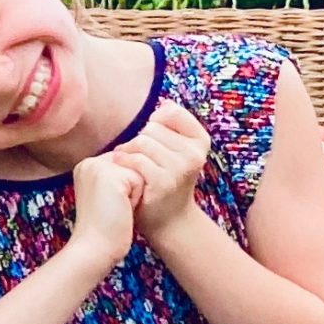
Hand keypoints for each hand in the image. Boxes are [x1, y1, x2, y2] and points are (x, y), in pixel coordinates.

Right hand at [65, 151, 140, 268]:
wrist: (94, 248)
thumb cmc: (104, 230)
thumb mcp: (106, 197)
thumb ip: (116, 179)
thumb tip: (140, 169)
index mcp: (86, 167)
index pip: (122, 165)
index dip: (126, 188)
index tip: (110, 207)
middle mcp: (89, 163)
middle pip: (131, 166)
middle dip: (130, 189)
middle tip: (113, 209)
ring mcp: (98, 167)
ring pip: (136, 172)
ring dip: (134, 194)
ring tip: (117, 209)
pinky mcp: (110, 176)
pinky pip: (140, 180)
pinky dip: (136, 198)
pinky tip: (121, 210)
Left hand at [121, 101, 211, 241]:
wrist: (167, 220)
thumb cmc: (165, 178)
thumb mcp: (175, 150)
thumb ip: (170, 126)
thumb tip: (163, 103)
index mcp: (200, 141)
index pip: (171, 111)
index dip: (155, 121)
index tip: (152, 139)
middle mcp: (195, 154)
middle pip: (152, 126)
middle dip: (139, 139)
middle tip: (137, 157)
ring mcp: (180, 169)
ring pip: (142, 141)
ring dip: (128, 150)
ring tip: (127, 164)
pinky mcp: (164, 182)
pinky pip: (136, 158)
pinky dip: (124, 162)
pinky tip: (123, 171)